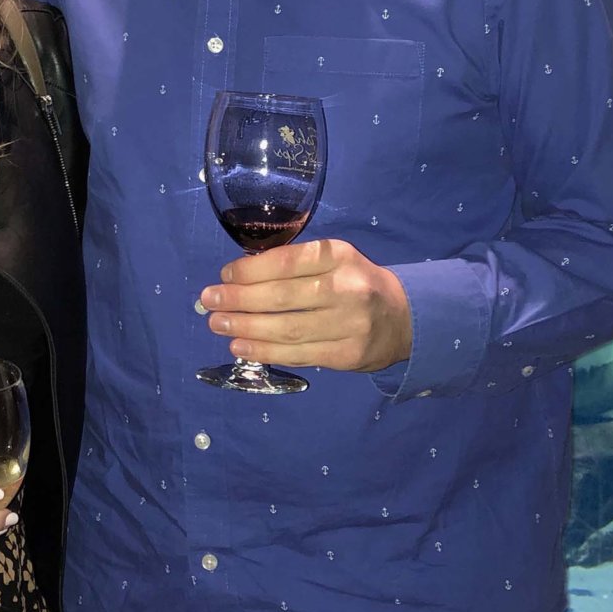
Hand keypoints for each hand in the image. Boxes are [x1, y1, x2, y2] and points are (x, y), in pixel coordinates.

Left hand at [200, 238, 411, 374]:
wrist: (403, 319)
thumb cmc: (355, 282)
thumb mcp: (335, 260)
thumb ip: (296, 264)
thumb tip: (240, 276)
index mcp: (340, 255)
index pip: (288, 261)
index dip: (251, 270)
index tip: (225, 275)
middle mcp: (347, 288)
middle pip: (283, 296)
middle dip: (240, 299)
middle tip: (209, 301)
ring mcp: (350, 324)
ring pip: (287, 328)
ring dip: (246, 328)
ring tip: (218, 325)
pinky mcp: (347, 355)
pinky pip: (298, 354)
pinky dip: (265, 351)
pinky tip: (241, 347)